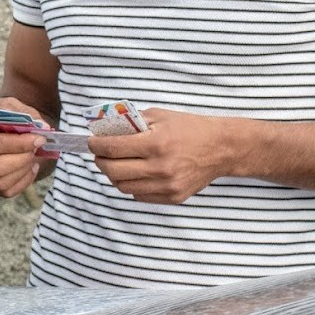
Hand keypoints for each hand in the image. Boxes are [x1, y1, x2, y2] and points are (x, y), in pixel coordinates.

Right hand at [0, 97, 49, 196]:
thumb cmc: (5, 116)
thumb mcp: (13, 106)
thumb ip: (27, 114)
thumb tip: (44, 128)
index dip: (21, 144)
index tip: (40, 139)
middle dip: (23, 159)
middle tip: (36, 150)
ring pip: (1, 182)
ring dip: (23, 170)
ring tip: (32, 157)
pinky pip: (6, 191)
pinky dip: (23, 181)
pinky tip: (29, 168)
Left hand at [88, 108, 230, 203]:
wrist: (222, 149)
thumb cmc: (190, 129)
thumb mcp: (160, 116)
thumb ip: (131, 122)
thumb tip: (104, 129)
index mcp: (156, 143)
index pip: (112, 148)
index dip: (95, 145)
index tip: (91, 142)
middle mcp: (161, 167)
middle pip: (112, 171)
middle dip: (100, 161)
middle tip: (99, 154)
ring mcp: (167, 185)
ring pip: (122, 186)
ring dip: (113, 175)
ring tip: (116, 164)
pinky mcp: (173, 197)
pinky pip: (139, 195)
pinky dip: (131, 185)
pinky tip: (135, 173)